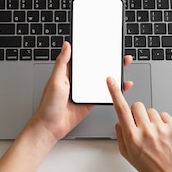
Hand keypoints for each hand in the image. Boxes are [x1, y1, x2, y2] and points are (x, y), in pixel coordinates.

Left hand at [0, 42, 131, 171]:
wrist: (51, 127)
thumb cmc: (48, 104)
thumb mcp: (55, 80)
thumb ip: (62, 63)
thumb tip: (66, 45)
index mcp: (68, 72)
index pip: (83, 58)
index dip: (93, 51)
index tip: (103, 44)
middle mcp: (77, 80)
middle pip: (95, 68)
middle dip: (107, 61)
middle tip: (118, 54)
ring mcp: (85, 91)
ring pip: (101, 79)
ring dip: (112, 74)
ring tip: (123, 66)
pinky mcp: (90, 101)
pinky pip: (103, 93)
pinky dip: (113, 89)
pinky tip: (121, 85)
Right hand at [107, 77, 171, 171]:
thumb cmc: (149, 165)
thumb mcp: (127, 154)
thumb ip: (120, 135)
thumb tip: (120, 120)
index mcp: (132, 137)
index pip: (121, 109)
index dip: (115, 93)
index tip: (111, 81)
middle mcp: (146, 131)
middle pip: (137, 106)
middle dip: (137, 113)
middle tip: (140, 126)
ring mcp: (160, 128)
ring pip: (150, 110)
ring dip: (150, 119)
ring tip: (153, 134)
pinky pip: (163, 114)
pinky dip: (161, 122)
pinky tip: (162, 134)